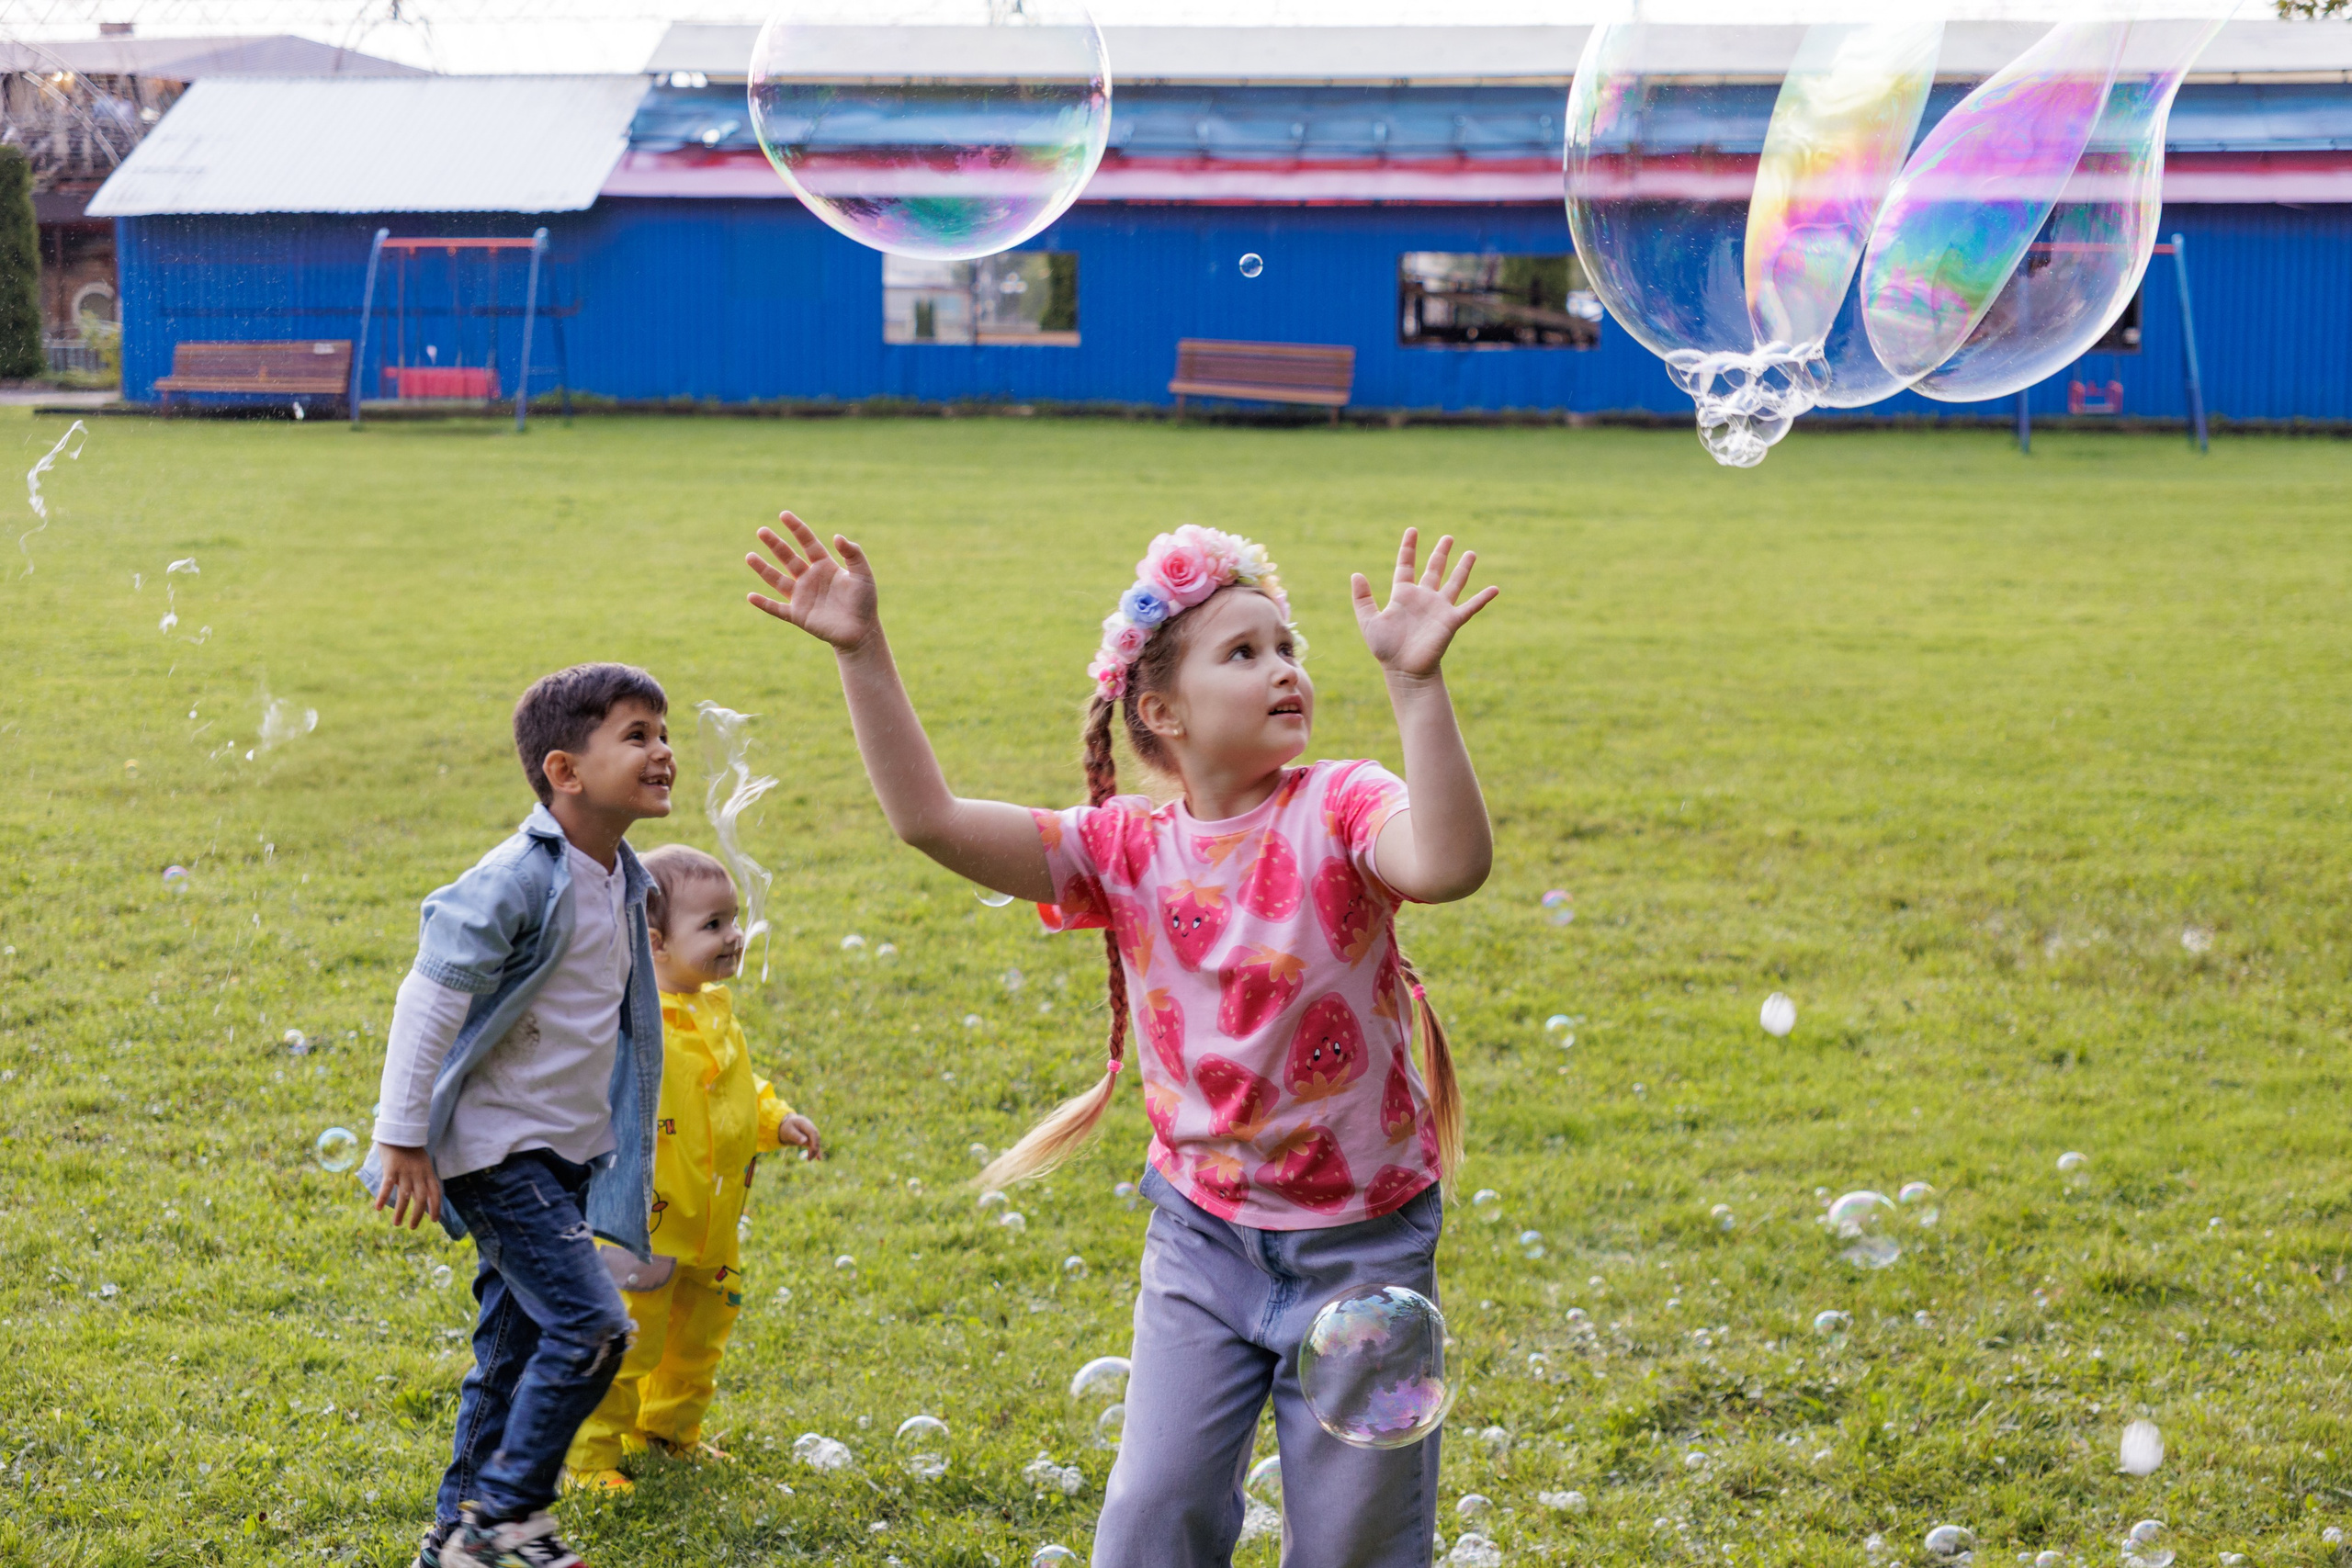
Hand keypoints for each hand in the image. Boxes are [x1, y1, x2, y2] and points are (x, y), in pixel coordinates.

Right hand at [373, 1143, 442, 1230]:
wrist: (399, 1132)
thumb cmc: (410, 1150)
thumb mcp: (422, 1164)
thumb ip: (422, 1179)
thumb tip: (423, 1198)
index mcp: (428, 1172)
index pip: (436, 1193)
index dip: (436, 1207)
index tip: (434, 1220)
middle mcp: (418, 1174)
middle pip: (421, 1198)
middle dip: (417, 1215)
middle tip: (412, 1227)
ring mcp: (405, 1171)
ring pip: (404, 1196)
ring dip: (401, 1212)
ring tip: (397, 1223)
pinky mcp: (391, 1168)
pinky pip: (387, 1186)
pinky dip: (383, 1197)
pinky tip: (378, 1208)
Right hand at [746, 512, 880, 652]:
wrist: (862, 631)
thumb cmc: (865, 602)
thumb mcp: (863, 574)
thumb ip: (853, 554)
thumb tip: (837, 536)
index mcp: (825, 566)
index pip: (807, 542)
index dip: (796, 528)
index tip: (784, 514)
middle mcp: (810, 578)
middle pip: (788, 557)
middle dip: (775, 544)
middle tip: (761, 530)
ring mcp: (802, 597)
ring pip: (777, 580)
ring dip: (763, 569)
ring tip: (749, 556)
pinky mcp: (798, 615)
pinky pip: (777, 609)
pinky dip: (764, 604)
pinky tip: (750, 596)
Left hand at [779, 1113, 823, 1160]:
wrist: (786, 1126)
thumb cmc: (786, 1128)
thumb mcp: (788, 1132)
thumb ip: (796, 1136)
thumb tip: (805, 1142)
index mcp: (804, 1123)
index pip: (813, 1132)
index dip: (814, 1142)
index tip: (812, 1151)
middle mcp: (810, 1127)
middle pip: (816, 1137)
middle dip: (815, 1148)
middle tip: (809, 1158)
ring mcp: (811, 1132)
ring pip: (816, 1142)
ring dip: (815, 1151)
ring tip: (809, 1159)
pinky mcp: (810, 1138)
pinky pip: (814, 1144)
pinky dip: (816, 1151)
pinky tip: (819, 1158)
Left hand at [1351, 528, 1498, 680]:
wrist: (1404, 671)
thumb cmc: (1386, 649)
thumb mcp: (1369, 621)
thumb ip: (1362, 598)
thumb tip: (1356, 574)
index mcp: (1403, 595)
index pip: (1406, 565)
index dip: (1408, 548)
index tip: (1412, 530)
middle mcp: (1423, 598)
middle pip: (1434, 569)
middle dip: (1441, 553)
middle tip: (1448, 537)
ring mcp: (1439, 608)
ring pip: (1454, 583)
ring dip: (1463, 568)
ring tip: (1471, 553)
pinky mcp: (1451, 621)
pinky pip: (1470, 607)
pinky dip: (1483, 598)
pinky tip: (1495, 589)